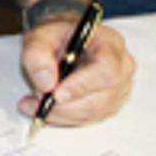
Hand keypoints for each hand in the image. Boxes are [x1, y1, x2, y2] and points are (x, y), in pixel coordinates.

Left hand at [16, 17, 132, 126]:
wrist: (62, 42)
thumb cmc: (57, 37)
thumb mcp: (39, 36)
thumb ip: (37, 54)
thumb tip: (46, 83)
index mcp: (110, 43)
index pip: (106, 70)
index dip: (81, 86)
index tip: (55, 94)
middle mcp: (121, 68)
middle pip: (99, 99)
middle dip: (63, 106)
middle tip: (35, 101)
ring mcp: (119, 89)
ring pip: (92, 114)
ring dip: (60, 114)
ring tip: (34, 104)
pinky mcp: (110, 105)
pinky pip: (88, 119)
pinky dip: (64, 118)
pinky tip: (47, 108)